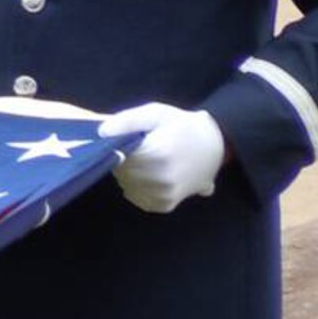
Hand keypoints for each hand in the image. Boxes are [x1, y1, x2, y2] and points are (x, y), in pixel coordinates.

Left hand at [98, 103, 225, 213]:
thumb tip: (102, 132)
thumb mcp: (156, 113)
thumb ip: (127, 120)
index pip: (117, 155)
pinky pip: (136, 196)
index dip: (117, 146)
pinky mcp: (165, 205)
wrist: (215, 146)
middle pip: (121, 171)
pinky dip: (136, 185)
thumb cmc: (181, 126)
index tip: (126, 139)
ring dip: (128, 173)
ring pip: (126, 184)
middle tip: (139, 148)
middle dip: (122, 158)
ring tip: (148, 159)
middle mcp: (162, 180)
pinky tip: (150, 173)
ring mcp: (164, 195)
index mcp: (159, 155)